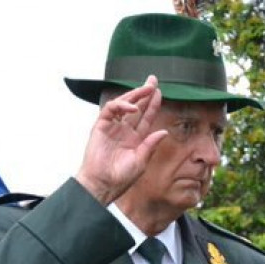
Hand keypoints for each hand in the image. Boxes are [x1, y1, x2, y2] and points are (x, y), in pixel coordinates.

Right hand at [75, 76, 167, 204]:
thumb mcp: (141, 161)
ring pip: (124, 105)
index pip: (146, 118)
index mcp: (135, 139)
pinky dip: (121, 106)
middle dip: (144, 93)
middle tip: (153, 80)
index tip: (160, 93)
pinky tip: (132, 107)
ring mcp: (112, 127)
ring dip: (134, 95)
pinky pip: (111, 110)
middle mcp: (124, 130)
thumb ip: (150, 145)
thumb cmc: (121, 177)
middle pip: (136, 106)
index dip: (153, 105)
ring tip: (147, 88)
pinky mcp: (101, 126)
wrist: (103, 183)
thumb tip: (164, 131)